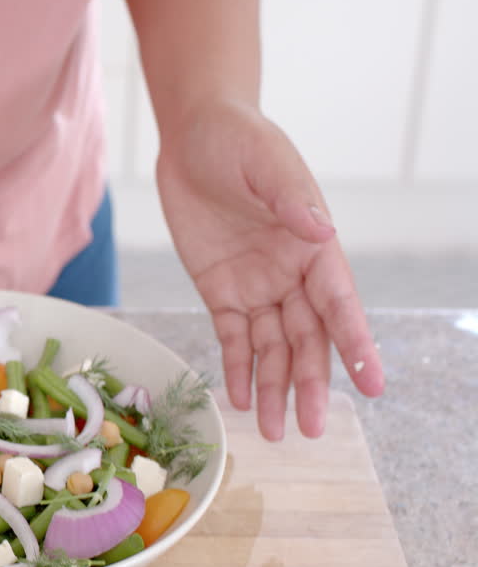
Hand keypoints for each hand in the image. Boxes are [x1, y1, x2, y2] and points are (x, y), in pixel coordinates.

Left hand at [156, 100, 384, 439]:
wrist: (193, 134)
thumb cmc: (237, 140)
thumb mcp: (264, 163)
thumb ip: (289, 198)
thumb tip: (318, 228)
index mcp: (315, 246)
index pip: (339, 305)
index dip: (356, 346)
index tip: (373, 385)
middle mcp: (291, 273)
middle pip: (307, 339)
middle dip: (309, 384)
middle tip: (312, 429)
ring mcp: (257, 284)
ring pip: (271, 348)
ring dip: (272, 388)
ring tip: (273, 431)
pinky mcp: (220, 289)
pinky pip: (233, 336)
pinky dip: (237, 367)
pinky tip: (241, 399)